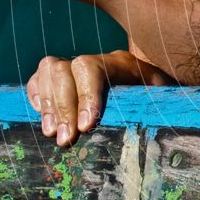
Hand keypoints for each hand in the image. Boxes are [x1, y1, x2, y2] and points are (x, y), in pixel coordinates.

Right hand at [26, 50, 172, 146]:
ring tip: (52, 134)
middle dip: (63, 107)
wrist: (156, 88)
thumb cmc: (161, 101)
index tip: (86, 126)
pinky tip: (42, 117)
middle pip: (66, 70)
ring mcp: (78, 66)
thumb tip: (150, 130)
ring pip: (50, 70)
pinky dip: (36, 95)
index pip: (92, 69)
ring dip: (48, 105)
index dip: (85, 96)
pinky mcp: (65, 77)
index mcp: (122, 63)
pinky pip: (40, 76)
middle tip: (65, 139)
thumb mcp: (163, 101)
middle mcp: (97, 60)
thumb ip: (154, 107)